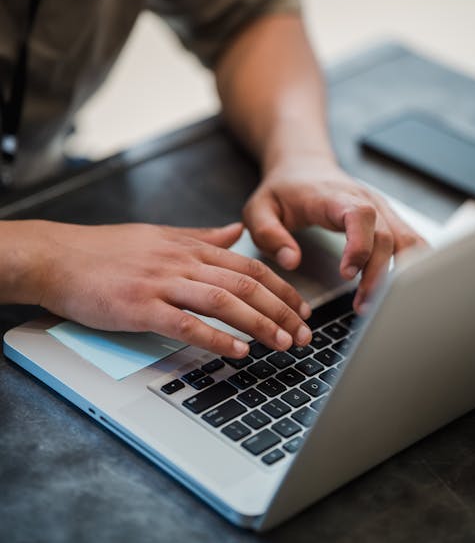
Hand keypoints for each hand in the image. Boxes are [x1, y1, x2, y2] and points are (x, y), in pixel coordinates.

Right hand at [4, 220, 311, 356]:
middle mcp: (182, 261)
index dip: (282, 289)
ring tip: (283, 344)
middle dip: (281, 310)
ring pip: (224, 301)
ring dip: (259, 324)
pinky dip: (216, 338)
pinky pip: (186, 323)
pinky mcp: (141, 307)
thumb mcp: (160, 235)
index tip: (302, 308)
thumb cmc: (107, 250)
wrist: (59, 257)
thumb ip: (202, 236)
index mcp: (189, 246)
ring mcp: (162, 283)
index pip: (249, 266)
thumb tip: (235, 232)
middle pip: (245, 284)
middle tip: (304, 333)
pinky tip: (237, 352)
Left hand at [243, 157, 426, 312]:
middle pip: (387, 235)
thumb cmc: (282, 189)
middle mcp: (363, 200)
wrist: (302, 164)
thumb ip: (269, 234)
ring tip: (376, 304)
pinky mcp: (386, 218)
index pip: (359, 215)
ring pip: (405, 240)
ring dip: (398, 275)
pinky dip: (412, 266)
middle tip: (361, 306)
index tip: (347, 273)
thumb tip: (291, 261)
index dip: (359, 245)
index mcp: (333, 197)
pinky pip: (410, 241)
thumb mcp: (259, 209)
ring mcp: (379, 208)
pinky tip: (400, 290)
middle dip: (378, 274)